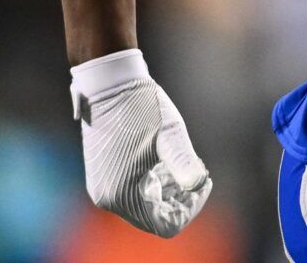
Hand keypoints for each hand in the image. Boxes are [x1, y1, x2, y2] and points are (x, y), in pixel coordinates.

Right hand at [71, 49, 211, 236]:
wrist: (108, 82)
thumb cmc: (139, 105)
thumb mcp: (168, 134)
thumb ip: (183, 163)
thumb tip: (198, 184)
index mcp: (122, 193)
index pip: (165, 224)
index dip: (190, 208)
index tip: (203, 181)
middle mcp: (107, 198)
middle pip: (155, 217)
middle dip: (181, 198)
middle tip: (198, 170)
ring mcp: (102, 187)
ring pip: (146, 205)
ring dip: (169, 190)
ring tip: (185, 161)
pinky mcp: (102, 176)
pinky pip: (134, 193)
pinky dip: (154, 183)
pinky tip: (165, 160)